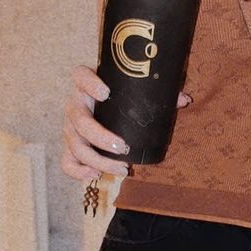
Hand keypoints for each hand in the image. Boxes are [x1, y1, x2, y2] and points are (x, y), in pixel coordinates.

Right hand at [60, 62, 190, 183]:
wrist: (102, 103)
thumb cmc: (122, 96)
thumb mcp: (134, 91)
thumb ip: (157, 94)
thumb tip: (183, 100)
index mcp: (87, 84)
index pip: (80, 76)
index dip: (89, 84)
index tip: (105, 92)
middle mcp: (75, 104)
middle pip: (78, 120)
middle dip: (99, 137)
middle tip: (123, 148)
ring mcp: (70, 127)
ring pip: (75, 145)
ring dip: (98, 160)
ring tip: (122, 168)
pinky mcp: (71, 146)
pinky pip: (67, 161)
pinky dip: (77, 171)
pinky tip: (96, 175)